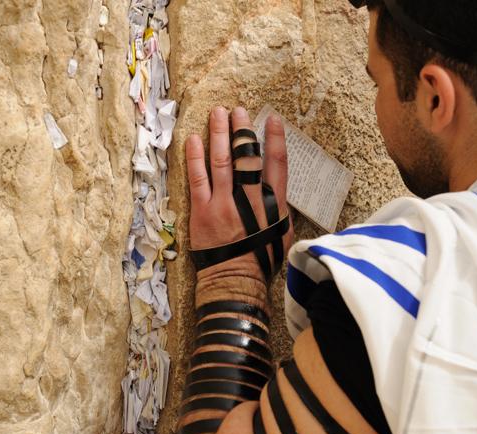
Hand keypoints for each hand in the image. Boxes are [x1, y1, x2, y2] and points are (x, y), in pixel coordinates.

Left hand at [185, 106, 293, 285]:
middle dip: (243, 130)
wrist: (236, 279)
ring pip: (222, 161)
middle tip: (239, 111)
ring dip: (219, 134)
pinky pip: (197, 178)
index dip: (275, 139)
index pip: (277, 164)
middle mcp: (249, 198)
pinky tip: (194, 139)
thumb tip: (277, 186)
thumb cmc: (261, 258)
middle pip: (247, 156)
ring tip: (218, 113)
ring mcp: (224, 203)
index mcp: (272, 203)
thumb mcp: (282, 233)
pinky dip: (196, 157)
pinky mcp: (202, 210)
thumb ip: (279, 207)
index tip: (272, 119)